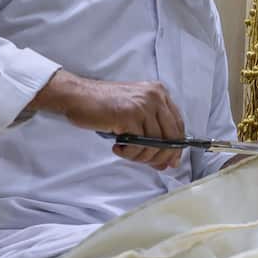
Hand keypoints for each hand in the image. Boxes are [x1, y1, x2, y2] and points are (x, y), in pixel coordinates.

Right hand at [32, 70, 186, 169]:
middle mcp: (155, 96)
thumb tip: (167, 159)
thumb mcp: (135, 109)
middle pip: (171, 137)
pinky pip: (139, 146)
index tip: (171, 161)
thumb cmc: (103, 104)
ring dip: (141, 156)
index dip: (176, 147)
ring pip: (155, 144)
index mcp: (159, 92)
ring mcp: (143, 105)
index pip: (178, 125)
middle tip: (149, 164)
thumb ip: (152, 127)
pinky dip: (129, 153)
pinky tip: (117, 147)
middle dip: (161, 156)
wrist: (78, 96)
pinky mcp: (130, 115)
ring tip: (126, 152)